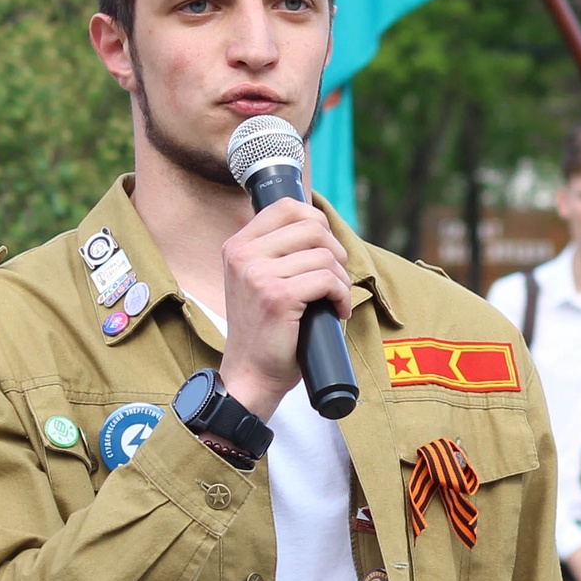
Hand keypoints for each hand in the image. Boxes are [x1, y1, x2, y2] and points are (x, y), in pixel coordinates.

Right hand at [219, 198, 352, 418]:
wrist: (251, 373)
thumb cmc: (266, 329)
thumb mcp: (260, 279)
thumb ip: (278, 251)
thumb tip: (322, 226)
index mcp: (238, 246)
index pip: (287, 207)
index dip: (317, 222)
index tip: (325, 250)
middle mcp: (243, 255)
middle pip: (312, 226)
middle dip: (336, 252)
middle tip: (334, 280)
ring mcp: (258, 275)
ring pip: (325, 255)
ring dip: (341, 279)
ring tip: (334, 299)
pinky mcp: (277, 297)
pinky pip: (328, 279)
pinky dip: (342, 296)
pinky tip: (336, 310)